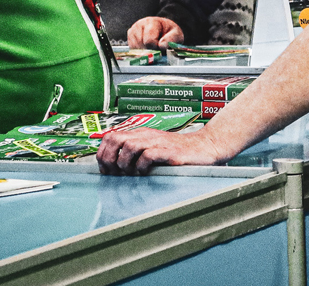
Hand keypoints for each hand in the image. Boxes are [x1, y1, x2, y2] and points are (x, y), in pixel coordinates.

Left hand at [97, 126, 221, 174]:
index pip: (110, 137)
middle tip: (114, 174)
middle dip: (109, 159)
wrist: (205, 147)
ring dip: (125, 164)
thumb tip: (113, 170)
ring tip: (130, 174)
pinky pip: (148, 155)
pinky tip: (146, 173)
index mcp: (140, 134)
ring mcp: (158, 142)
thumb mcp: (153, 150)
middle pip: (115, 139)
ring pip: (129, 146)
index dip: (103, 154)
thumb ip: (136, 156)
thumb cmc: (178, 153)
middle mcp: (146, 135)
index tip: (105, 170)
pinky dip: (142, 166)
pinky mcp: (169, 151)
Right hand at [127, 17, 184, 49]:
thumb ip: (171, 39)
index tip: (161, 47)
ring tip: (152, 47)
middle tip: (157, 49)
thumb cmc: (169, 32)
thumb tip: (161, 46)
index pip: (149, 41)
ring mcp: (132, 32)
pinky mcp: (129, 39)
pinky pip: (133, 51)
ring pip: (136, 50)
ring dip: (145, 52)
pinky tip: (147, 49)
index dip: (156, 48)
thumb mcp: (176, 33)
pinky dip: (140, 53)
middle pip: (141, 46)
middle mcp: (139, 25)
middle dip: (150, 51)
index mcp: (150, 22)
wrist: (163, 29)